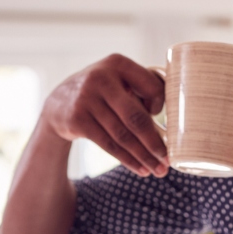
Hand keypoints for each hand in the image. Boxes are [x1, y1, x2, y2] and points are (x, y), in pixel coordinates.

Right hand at [42, 55, 168, 176]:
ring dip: (143, 156)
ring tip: (158, 170)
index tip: (164, 120)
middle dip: (154, 142)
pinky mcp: (77, 119)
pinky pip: (108, 144)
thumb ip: (141, 90)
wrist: (59, 103)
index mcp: (118, 63)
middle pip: (136, 117)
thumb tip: (173, 120)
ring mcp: (87, 99)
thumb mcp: (119, 81)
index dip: (161, 105)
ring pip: (122, 135)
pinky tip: (140, 169)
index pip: (151, 87)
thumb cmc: (102, 94)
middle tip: (168, 160)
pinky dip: (127, 159)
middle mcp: (101, 78)